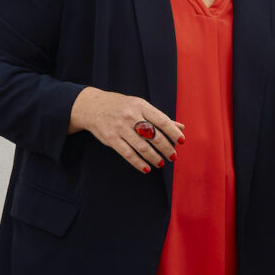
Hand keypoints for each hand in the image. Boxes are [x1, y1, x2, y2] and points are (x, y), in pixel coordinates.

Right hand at [68, 87, 185, 173]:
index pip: (162, 120)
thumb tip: (181, 128)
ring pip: (141, 147)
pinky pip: (127, 154)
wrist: (92, 106)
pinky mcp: (111, 138)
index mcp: (141, 106)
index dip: (173, 132)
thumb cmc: (122, 107)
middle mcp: (131, 116)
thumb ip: (160, 118)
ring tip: (161, 163)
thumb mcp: (140, 106)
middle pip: (153, 135)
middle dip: (166, 148)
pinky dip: (138, 163)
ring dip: (154, 157)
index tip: (182, 142)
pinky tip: (146, 168)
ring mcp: (120, 127)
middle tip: (173, 156)